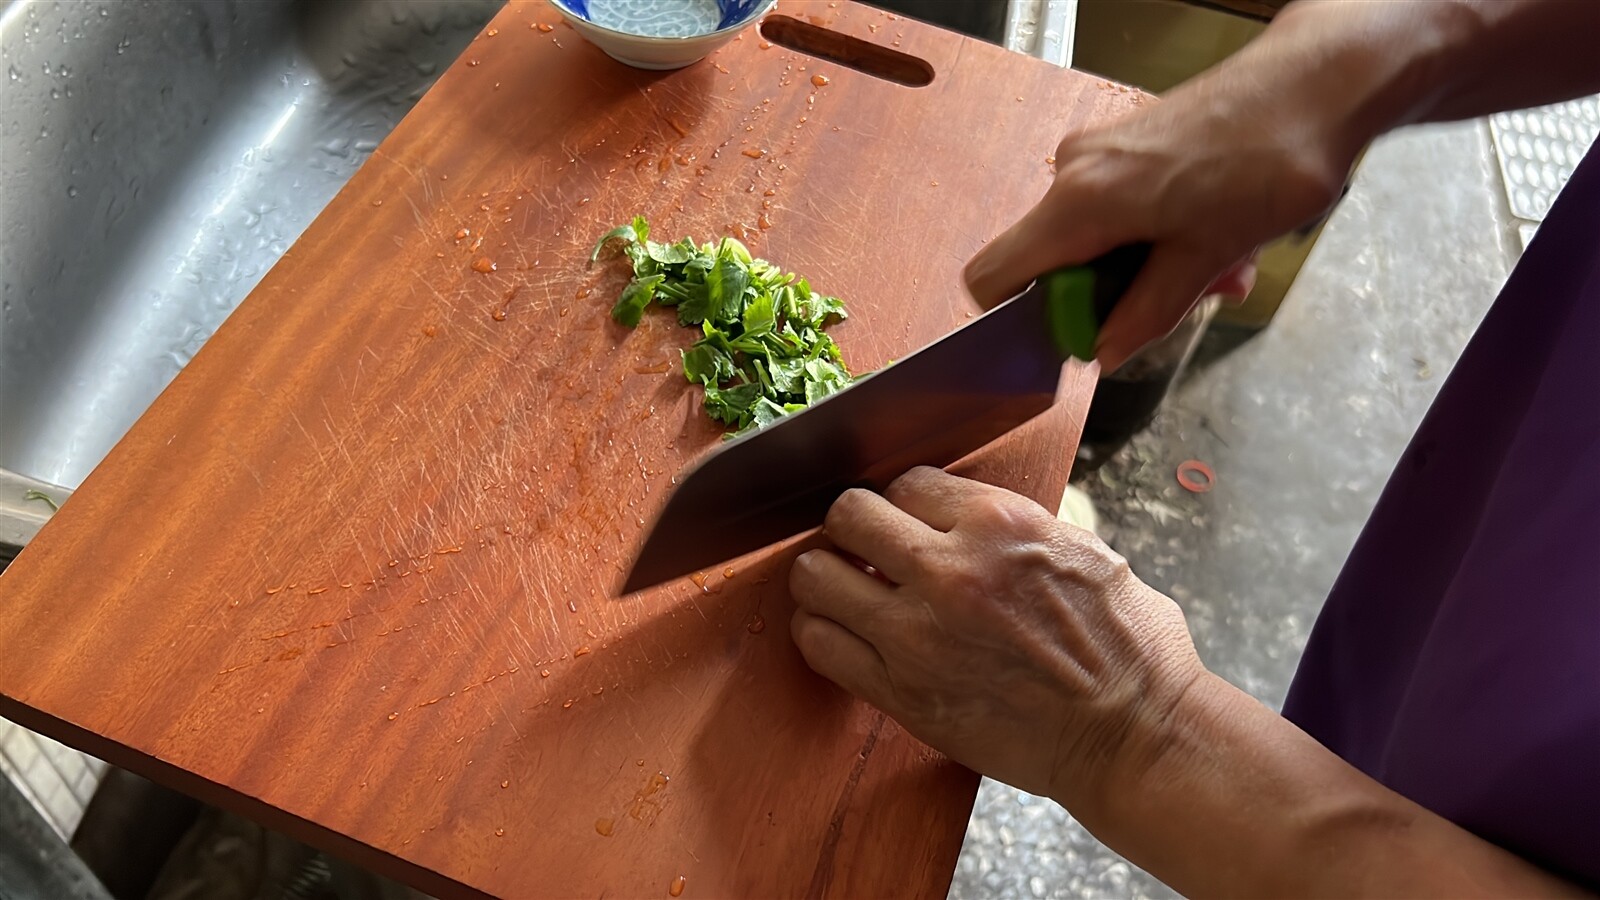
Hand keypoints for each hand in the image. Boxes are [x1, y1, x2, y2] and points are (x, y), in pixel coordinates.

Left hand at [787, 467, 1203, 810]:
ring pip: (815, 579)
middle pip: (848, 516)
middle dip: (852, 527)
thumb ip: (1011, 527)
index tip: (908, 523)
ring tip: (846, 590)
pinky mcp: (902, 694)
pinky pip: (821, 648)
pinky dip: (822, 634)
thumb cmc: (1125, 647)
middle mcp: (950, 573)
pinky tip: (845, 633)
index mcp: (1000, 525)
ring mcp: (917, 637)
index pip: (905, 485)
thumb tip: (961, 516)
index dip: (905, 504)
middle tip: (864, 547)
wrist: (1134, 737)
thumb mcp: (1081, 550)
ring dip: (825, 578)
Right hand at [964, 7, 1362, 371]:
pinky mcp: (1130, 144)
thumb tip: (1103, 351)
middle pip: (1053, 263)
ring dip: (1151, 268)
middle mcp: (1077, 171)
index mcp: (1080, 202)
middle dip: (1113, 295)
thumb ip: (1145, 312)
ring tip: (1222, 268)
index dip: (1027, 319)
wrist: (1319, 82)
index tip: (1087, 332)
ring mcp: (1102, 153)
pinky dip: (1161, 236)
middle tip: (1180, 302)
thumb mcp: (1205, 257)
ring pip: (1098, 239)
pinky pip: (1122, 209)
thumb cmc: (1268, 159)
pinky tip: (1220, 238)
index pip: (994, 275)